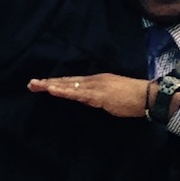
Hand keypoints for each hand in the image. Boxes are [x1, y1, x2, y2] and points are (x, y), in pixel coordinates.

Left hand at [27, 73, 151, 118]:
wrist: (147, 96)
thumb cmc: (132, 99)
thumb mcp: (110, 99)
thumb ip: (96, 98)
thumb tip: (85, 100)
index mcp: (96, 81)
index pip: (72, 82)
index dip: (57, 82)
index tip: (43, 84)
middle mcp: (93, 80)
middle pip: (67, 81)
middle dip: (48, 82)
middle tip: (31, 83)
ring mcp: (95, 86)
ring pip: (69, 85)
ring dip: (51, 85)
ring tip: (36, 85)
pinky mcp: (98, 94)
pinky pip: (77, 93)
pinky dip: (63, 91)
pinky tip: (52, 90)